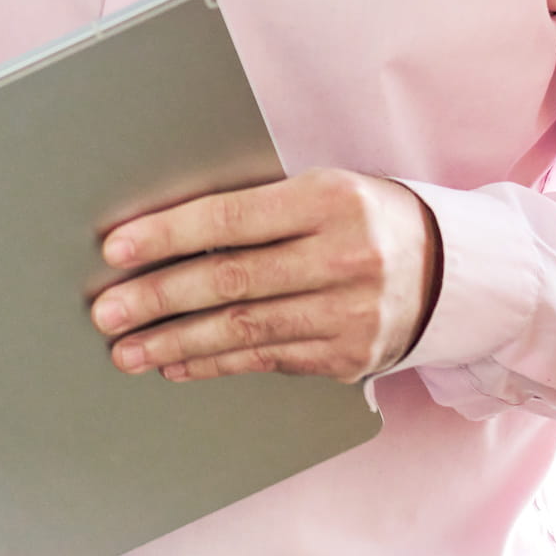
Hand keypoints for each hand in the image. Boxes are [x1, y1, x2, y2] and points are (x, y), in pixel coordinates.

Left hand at [88, 169, 441, 382]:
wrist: (449, 269)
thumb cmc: (365, 218)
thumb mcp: (324, 190)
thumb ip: (259, 210)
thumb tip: (165, 236)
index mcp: (330, 200)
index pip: (231, 216)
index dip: (167, 234)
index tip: (116, 249)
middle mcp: (344, 258)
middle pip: (230, 280)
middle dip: (157, 299)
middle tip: (106, 312)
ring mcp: (349, 314)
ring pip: (243, 330)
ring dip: (175, 343)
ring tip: (128, 351)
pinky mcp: (348, 357)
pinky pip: (266, 360)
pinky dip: (215, 363)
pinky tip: (177, 364)